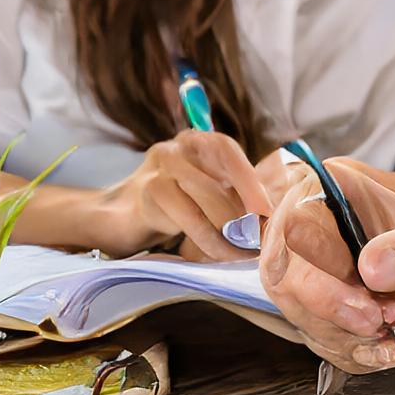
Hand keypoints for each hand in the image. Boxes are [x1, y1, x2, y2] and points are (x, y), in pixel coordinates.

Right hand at [93, 132, 272, 261]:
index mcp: (198, 141)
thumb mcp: (209, 189)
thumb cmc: (178, 202)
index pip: (226, 150)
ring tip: (241, 252)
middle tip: (258, 241)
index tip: (266, 210)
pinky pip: (185, 218)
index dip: (249, 180)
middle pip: (215, 181)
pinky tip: (216, 253)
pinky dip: (206, 240)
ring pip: (202, 199)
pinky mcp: (147, 194)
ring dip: (226, 232)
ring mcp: (158, 169)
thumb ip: (235, 193)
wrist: (124, 214)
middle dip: (241, 216)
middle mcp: (177, 149)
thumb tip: (270, 216)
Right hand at [257, 158, 394, 371]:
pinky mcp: (311, 317)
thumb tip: (374, 266)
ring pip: (308, 321)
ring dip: (363, 335)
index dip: (322, 263)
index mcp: (326, 195)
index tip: (367, 289)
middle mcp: (301, 236)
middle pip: (290, 281)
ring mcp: (301, 279)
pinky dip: (367, 352)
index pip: (294, 225)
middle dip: (345, 310)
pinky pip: (327, 347)